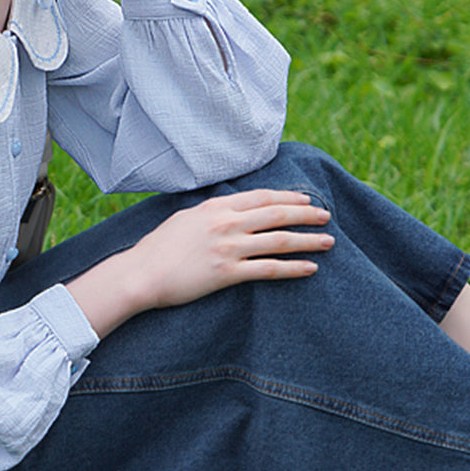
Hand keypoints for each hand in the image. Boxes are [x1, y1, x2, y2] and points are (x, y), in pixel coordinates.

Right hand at [67, 190, 333, 337]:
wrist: (140, 274)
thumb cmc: (157, 249)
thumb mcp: (184, 218)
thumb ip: (210, 213)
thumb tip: (229, 210)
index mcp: (215, 207)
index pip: (261, 196)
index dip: (288, 196)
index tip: (306, 199)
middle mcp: (225, 223)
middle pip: (277, 213)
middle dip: (306, 214)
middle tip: (326, 216)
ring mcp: (228, 247)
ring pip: (279, 240)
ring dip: (308, 240)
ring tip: (328, 241)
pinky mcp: (228, 273)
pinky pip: (269, 269)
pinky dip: (293, 268)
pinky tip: (310, 268)